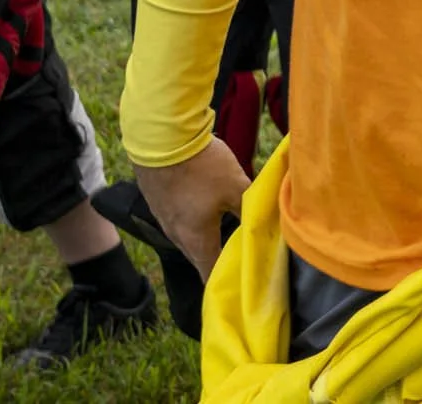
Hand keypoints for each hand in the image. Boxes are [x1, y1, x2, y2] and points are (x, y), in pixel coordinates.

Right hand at [138, 139, 252, 280]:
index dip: (226, 281)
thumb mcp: (236, 186)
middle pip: (199, 256)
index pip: (210, 273)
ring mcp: (163, 218)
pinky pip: (178, 218)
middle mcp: (175, 235)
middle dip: (218, 258)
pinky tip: (204, 206)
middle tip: (239, 256)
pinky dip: (192, 218)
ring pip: (187, 236)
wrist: (160, 138)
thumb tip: (265, 222)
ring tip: (225, 232)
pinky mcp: (157, 200)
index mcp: (196, 240)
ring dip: (205, 236)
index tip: (241, 284)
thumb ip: (251, 208)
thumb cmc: (202, 167)